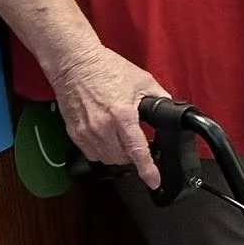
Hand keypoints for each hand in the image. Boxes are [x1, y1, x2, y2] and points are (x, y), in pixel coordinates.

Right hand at [48, 44, 168, 187]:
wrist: (75, 63)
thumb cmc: (106, 68)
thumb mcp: (142, 80)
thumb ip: (158, 97)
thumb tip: (168, 109)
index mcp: (122, 115)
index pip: (137, 151)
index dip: (147, 170)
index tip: (154, 181)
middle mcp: (103, 127)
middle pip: (123, 158)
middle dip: (135, 156)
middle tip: (140, 144)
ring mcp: (86, 132)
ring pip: (107, 159)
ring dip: (118, 155)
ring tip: (123, 139)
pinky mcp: (74, 133)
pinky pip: (91, 154)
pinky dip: (102, 151)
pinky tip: (108, 138)